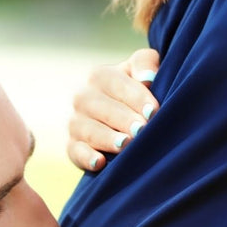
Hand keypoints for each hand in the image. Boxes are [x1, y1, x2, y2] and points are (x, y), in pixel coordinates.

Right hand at [67, 48, 159, 171]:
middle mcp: (83, 97)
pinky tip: (100, 163)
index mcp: (100, 76)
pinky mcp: (73, 146)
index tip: (153, 111)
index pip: (116, 83)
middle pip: (102, 108)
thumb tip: (148, 77)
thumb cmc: (137, 89)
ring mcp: (76, 123)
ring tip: (126, 144)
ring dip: (108, 138)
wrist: (124, 115)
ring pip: (89, 130)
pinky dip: (86, 158)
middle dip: (123, 120)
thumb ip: (145, 63)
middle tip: (142, 130)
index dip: (136, 97)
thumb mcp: (142, 69)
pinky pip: (75, 152)